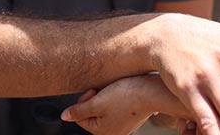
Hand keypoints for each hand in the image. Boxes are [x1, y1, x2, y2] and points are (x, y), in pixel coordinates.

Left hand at [62, 75, 182, 134]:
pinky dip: (117, 98)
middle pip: (93, 113)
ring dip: (105, 97)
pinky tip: (123, 92)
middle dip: (95, 99)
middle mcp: (114, 132)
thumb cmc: (127, 96)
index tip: (93, 90)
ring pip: (105, 108)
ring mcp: (125, 124)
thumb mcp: (97, 102)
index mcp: (103, 132)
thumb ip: (78, 111)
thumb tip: (65, 117)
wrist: (154, 90)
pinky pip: (118, 107)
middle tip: (103, 90)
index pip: (80, 117)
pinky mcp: (133, 115)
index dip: (84, 101)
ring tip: (114, 90)